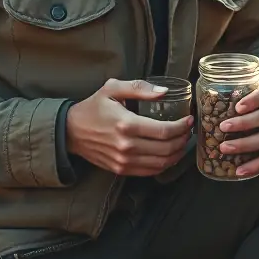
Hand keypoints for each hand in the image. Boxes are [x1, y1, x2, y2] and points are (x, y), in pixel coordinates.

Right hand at [65, 78, 192, 176]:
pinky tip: (169, 154)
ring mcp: (123, 161)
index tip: (188, 120)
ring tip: (182, 142)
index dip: (182, 127)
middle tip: (188, 131)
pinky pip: (149, 171)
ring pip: (161, 163)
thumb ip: (139, 88)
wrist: (70, 131)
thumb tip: (164, 91)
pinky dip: (164, 164)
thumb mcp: (112, 88)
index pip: (164, 131)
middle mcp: (126, 146)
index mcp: (126, 124)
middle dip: (183, 140)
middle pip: (166, 149)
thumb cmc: (92, 108)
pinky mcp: (120, 169)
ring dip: (177, 154)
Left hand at [217, 73, 258, 177]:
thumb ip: (238, 86)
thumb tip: (204, 96)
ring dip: (245, 145)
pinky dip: (256, 165)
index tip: (237, 107)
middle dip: (244, 124)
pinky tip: (241, 171)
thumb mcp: (255, 80)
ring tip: (225, 148)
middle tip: (223, 128)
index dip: (253, 100)